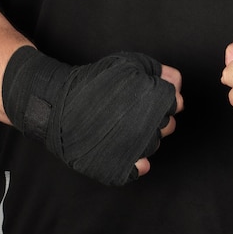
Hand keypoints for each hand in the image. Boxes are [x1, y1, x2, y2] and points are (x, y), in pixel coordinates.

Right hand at [2, 47, 182, 185]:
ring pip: (153, 146)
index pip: (175, 103)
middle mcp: (145, 128)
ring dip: (146, 136)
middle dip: (158, 116)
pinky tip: (133, 155)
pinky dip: (137, 164)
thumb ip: (156, 70)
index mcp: (151, 102)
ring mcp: (132, 149)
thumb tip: (174, 81)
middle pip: (167, 126)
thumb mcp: (127, 63)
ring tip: (124, 125)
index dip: (165, 98)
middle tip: (135, 109)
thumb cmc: (93, 81)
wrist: (57, 103)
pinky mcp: (117, 167)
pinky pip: (137, 169)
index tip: (149, 96)